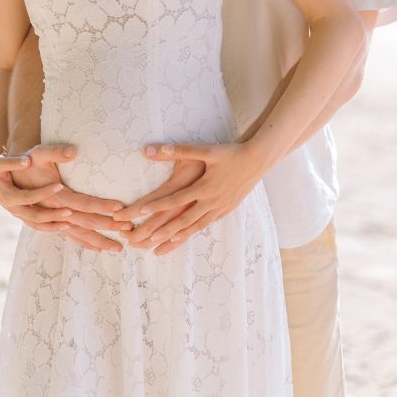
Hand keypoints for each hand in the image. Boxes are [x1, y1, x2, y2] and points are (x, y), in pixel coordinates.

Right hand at [0, 145, 127, 251]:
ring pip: (78, 234)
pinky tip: (97, 248)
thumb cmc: (26, 161)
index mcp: (54, 196)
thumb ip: (55, 152)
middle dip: (107, 227)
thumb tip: (73, 151)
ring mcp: (52, 220)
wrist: (5, 177)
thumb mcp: (38, 154)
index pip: (83, 203)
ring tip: (119, 248)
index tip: (120, 208)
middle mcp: (54, 212)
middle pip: (85, 223)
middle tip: (129, 231)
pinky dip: (84, 242)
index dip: (101, 206)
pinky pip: (70, 236)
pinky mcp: (50, 222)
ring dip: (99, 240)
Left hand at [113, 142, 260, 255]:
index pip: (174, 199)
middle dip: (160, 230)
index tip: (138, 213)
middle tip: (143, 239)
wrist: (257, 161)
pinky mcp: (225, 210)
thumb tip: (152, 149)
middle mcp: (210, 201)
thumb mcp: (205, 150)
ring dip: (175, 237)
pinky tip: (183, 237)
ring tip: (158, 247)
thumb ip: (178, 150)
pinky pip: (205, 225)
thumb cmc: (229, 153)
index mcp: (203, 187)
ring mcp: (218, 208)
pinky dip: (192, 233)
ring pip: (193, 227)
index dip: (155, 206)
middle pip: (180, 220)